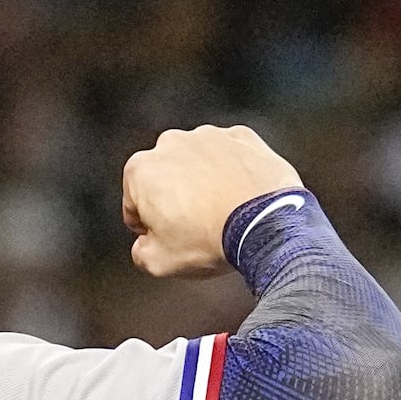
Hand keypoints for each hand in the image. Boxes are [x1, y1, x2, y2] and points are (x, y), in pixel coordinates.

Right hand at [122, 125, 302, 277]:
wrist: (266, 225)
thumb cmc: (211, 240)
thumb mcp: (160, 263)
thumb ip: (141, 252)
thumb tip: (145, 247)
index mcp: (141, 171)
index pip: (134, 203)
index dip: (148, 226)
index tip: (165, 237)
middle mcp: (171, 144)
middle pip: (166, 177)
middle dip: (175, 199)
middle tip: (196, 227)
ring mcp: (208, 136)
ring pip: (198, 162)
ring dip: (204, 182)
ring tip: (221, 213)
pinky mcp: (240, 137)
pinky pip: (230, 156)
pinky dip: (233, 172)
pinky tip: (240, 197)